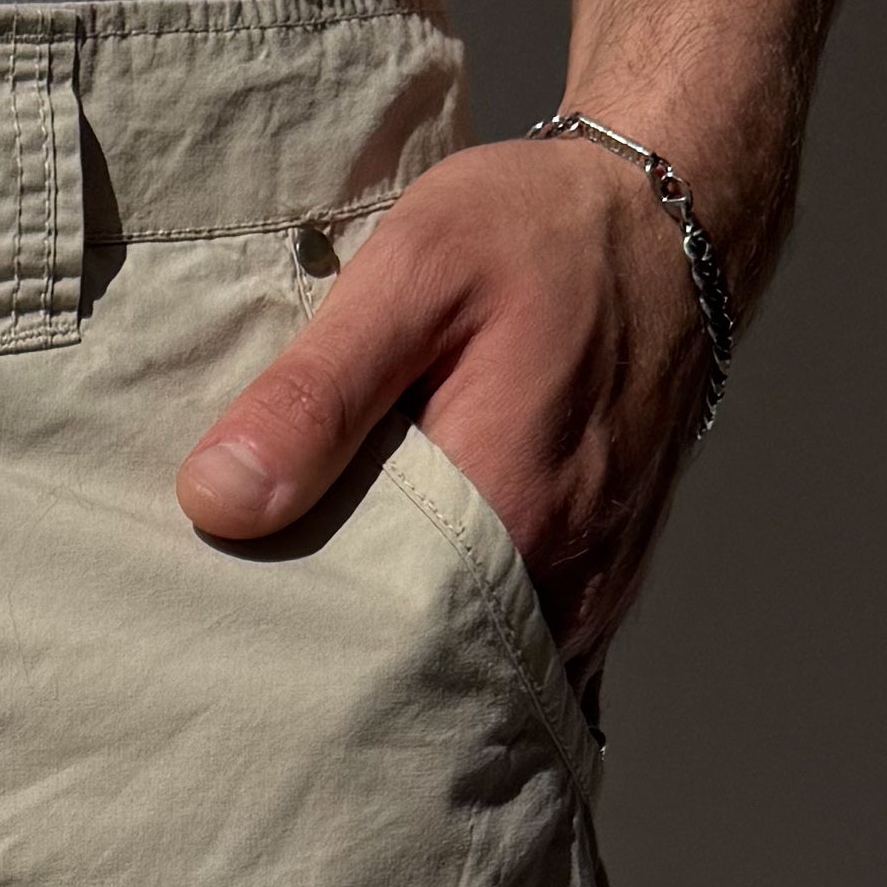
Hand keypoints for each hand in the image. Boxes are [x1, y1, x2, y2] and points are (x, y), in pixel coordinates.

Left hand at [176, 127, 718, 662]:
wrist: (672, 218)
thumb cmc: (541, 232)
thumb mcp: (415, 272)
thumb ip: (318, 394)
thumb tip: (215, 502)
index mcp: (506, 520)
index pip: (363, 639)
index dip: (287, 635)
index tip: (223, 609)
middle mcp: (559, 582)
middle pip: (412, 667)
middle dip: (333, 655)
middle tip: (249, 619)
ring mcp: (588, 594)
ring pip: (462, 665)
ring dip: (393, 648)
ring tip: (314, 606)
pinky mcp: (599, 584)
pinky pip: (510, 648)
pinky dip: (450, 634)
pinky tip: (396, 594)